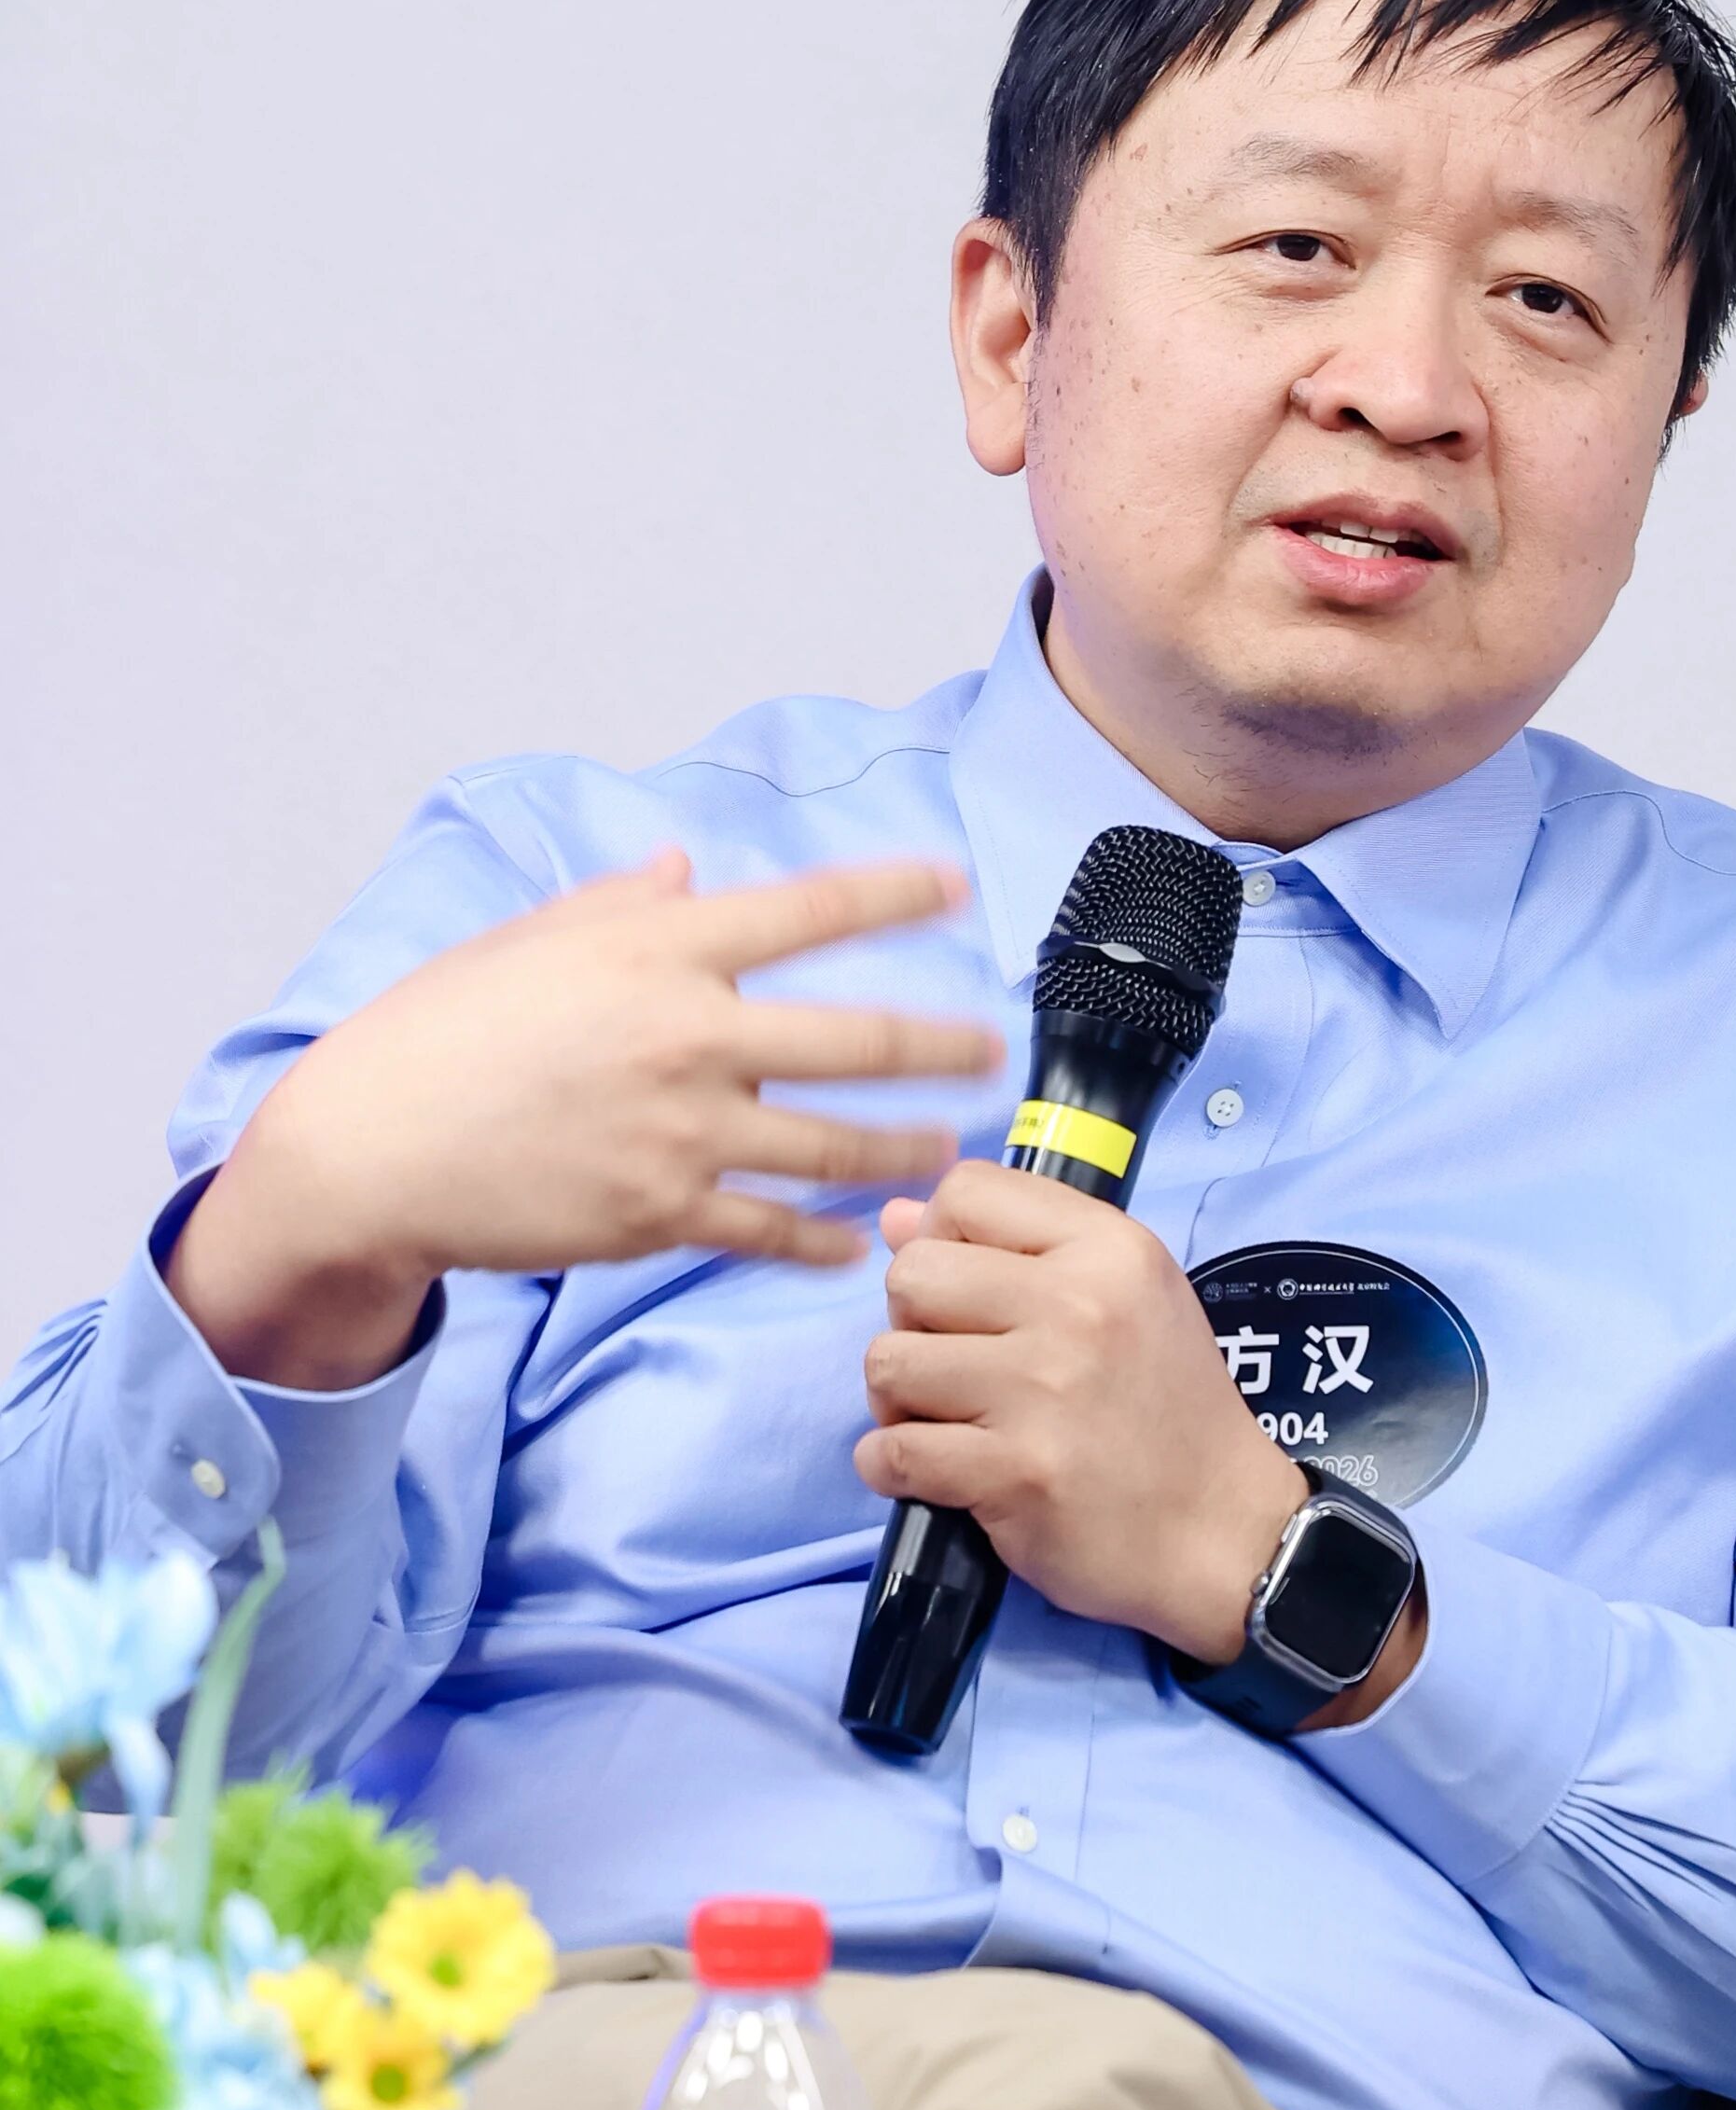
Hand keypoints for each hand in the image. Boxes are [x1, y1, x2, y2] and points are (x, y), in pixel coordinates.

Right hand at [168, 852, 1001, 1389]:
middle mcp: (686, 1035)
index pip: (808, 911)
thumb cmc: (436, 1033)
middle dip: (940, 1044)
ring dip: (905, 1147)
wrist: (367, 1152)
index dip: (893, 896)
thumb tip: (683, 866)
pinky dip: (821, 1239)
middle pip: (855, 1038)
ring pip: (832, 1144)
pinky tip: (858, 1242)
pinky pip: (768, 1230)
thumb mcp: (523, 944)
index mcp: (658, 952)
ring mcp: (680, 1132)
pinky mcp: (659, 1215)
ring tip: (952, 1153)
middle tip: (995, 1050)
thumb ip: (618, 907)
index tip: (956, 889)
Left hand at [854, 1161, 1424, 1719]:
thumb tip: (893, 1218)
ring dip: (898, 1401)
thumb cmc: (1170, 1414)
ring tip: (945, 1423)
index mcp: (1110, 1249)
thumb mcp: (1128, 1301)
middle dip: (911, 1324)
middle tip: (953, 1368)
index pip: (966, 1192)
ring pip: (888, 1362)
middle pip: (911, 1275)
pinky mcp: (1016, 1471)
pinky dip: (890, 1467)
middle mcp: (1077, 1305)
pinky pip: (891, 1449)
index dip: (941, 1239)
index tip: (967, 1293)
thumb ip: (1016, 1250)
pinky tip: (932, 1475)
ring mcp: (1043, 1390)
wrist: (1224, 1534)